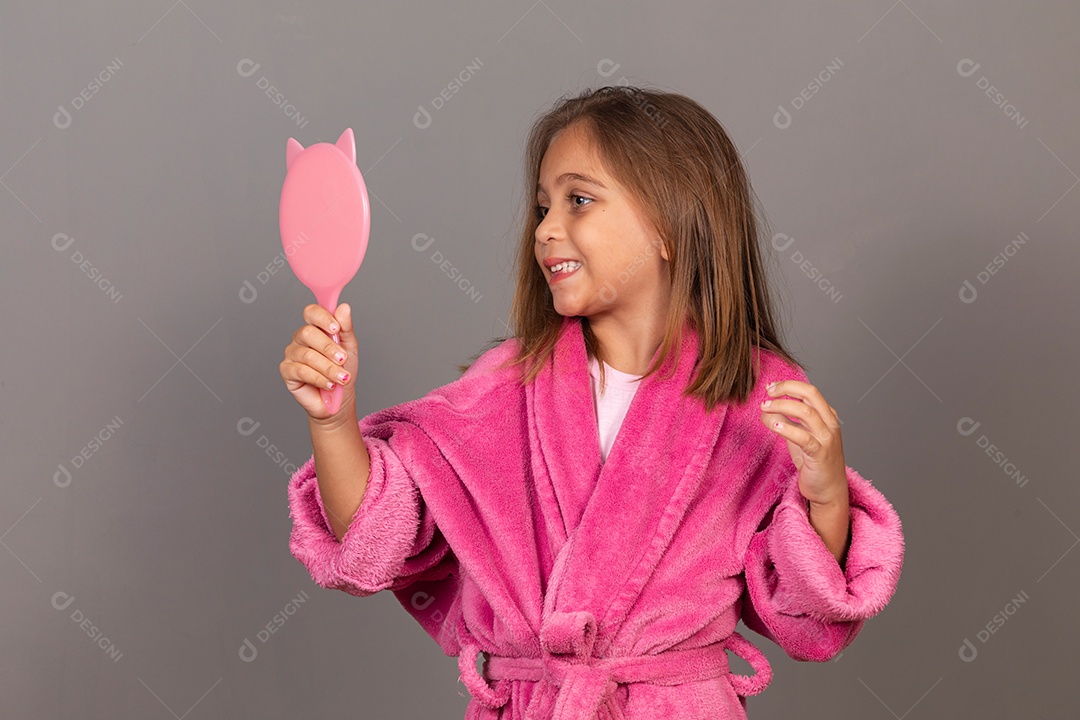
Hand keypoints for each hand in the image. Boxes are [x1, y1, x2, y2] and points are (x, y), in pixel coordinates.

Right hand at [279, 302, 358, 424]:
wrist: (338, 398)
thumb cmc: (343, 370)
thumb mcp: (350, 348)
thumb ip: (346, 328)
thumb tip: (344, 308)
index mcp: (315, 328)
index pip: (312, 312)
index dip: (322, 317)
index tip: (336, 329)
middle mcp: (301, 338)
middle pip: (308, 333)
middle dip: (329, 348)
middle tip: (343, 359)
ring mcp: (292, 353)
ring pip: (308, 355)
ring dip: (328, 368)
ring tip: (342, 378)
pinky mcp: (286, 370)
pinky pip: (301, 371)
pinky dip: (319, 378)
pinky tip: (329, 384)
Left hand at [759, 380, 847, 506]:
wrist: (829, 490)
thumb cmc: (814, 462)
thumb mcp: (799, 437)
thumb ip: (786, 421)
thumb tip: (767, 407)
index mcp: (827, 416)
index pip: (809, 391)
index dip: (789, 385)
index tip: (771, 387)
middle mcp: (830, 424)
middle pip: (810, 394)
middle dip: (787, 389)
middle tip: (768, 393)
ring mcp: (827, 439)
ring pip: (806, 413)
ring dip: (781, 406)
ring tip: (765, 408)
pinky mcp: (820, 454)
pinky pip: (803, 437)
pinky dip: (787, 429)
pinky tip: (774, 425)